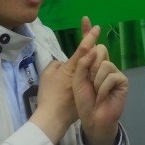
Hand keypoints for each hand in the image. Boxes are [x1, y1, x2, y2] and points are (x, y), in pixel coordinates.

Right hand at [29, 18, 101, 142]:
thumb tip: (63, 64)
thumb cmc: (49, 93)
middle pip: (92, 57)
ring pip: (92, 69)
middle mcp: (83, 74)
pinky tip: (86, 78)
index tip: (96, 27)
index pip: (84, 48)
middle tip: (95, 34)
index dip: (90, 36)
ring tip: (89, 58)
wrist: (53, 117)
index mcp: (73, 67)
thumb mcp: (47, 73)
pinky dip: (88, 77)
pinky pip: (89, 81)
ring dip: (91, 63)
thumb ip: (57, 64)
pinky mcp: (87, 94)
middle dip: (93, 47)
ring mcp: (86, 84)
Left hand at [73, 17, 128, 144]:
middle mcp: (103, 65)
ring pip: (104, 63)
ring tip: (95, 92)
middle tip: (88, 81)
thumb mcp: (75, 78)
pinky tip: (102, 97)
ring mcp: (113, 72)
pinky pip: (111, 75)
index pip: (89, 45)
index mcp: (89, 63)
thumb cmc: (80, 100)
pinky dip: (103, 88)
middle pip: (99, 50)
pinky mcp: (122, 81)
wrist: (91, 118)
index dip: (87, 32)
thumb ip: (82, 61)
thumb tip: (94, 48)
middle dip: (91, 65)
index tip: (85, 18)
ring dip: (96, 80)